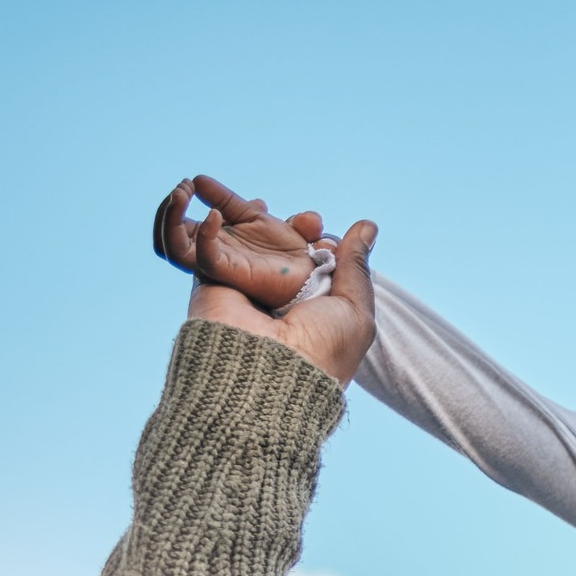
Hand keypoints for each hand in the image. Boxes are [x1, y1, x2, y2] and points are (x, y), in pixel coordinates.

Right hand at [153, 174, 376, 387]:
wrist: (269, 374)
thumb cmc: (321, 351)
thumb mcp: (355, 311)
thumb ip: (356, 267)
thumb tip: (368, 226)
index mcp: (310, 311)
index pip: (310, 265)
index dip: (315, 242)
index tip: (319, 227)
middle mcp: (276, 303)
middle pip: (278, 249)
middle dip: (288, 228)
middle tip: (304, 218)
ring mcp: (243, 293)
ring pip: (245, 242)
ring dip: (249, 218)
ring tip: (261, 201)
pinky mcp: (211, 284)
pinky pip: (207, 243)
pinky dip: (211, 223)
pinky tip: (222, 206)